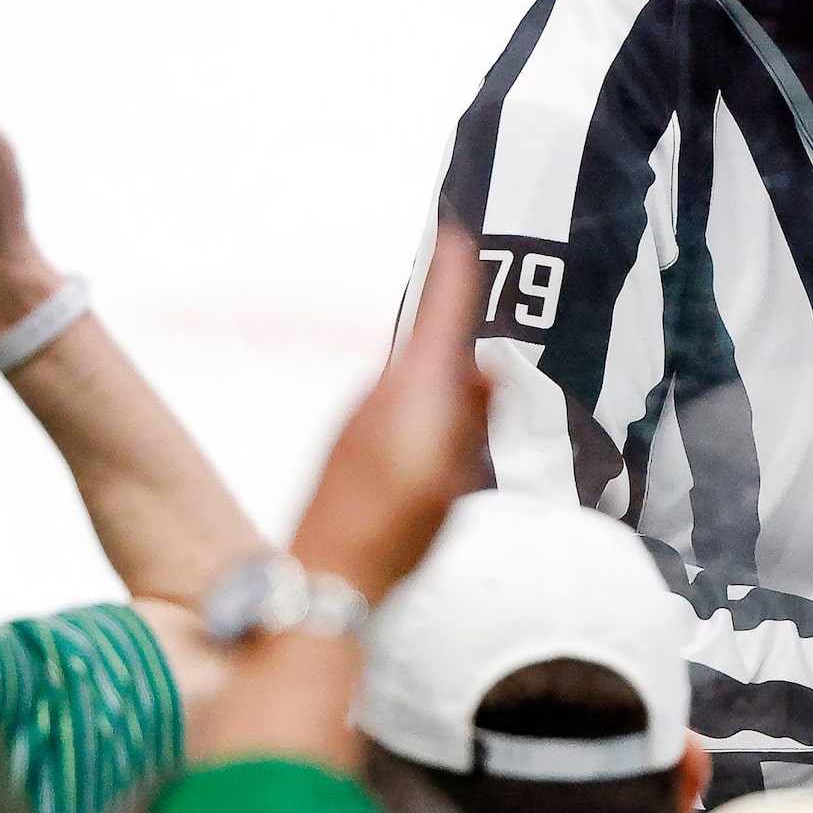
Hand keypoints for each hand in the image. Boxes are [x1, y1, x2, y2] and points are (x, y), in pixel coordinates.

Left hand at [286, 229, 493, 601]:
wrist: (325, 577)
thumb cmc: (394, 533)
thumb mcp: (453, 479)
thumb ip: (472, 420)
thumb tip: (487, 370)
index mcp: (411, 394)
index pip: (439, 318)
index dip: (452, 277)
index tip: (457, 235)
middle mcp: (378, 396)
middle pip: (428, 351)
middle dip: (453, 341)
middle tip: (480, 357)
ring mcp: (358, 420)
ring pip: (412, 386)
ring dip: (438, 390)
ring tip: (460, 434)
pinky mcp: (347, 446)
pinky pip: (394, 411)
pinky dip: (418, 416)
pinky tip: (423, 463)